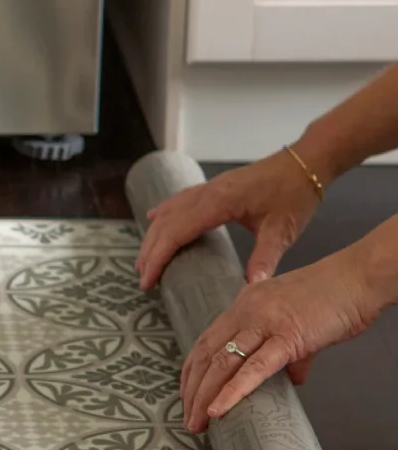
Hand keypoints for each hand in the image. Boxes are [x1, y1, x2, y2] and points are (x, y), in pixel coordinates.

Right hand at [135, 148, 322, 290]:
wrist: (306, 161)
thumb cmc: (295, 192)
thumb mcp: (282, 230)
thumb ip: (265, 259)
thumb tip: (251, 288)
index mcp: (219, 202)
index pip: (176, 232)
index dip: (158, 257)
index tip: (148, 280)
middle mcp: (207, 192)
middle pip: (166, 223)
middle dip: (150, 251)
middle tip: (143, 278)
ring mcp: (208, 187)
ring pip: (169, 212)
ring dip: (154, 235)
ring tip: (144, 259)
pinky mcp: (213, 186)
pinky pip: (179, 200)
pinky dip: (164, 214)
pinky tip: (154, 219)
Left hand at [179, 244, 384, 432]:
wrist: (361, 276)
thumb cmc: (336, 295)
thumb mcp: (299, 320)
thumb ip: (292, 352)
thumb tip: (293, 378)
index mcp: (244, 304)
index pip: (205, 340)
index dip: (191, 370)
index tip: (186, 394)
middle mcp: (246, 311)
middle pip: (205, 355)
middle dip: (191, 390)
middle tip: (187, 417)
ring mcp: (264, 323)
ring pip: (221, 363)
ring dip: (203, 397)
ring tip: (196, 423)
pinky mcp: (287, 337)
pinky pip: (253, 369)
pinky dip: (231, 392)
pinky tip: (217, 410)